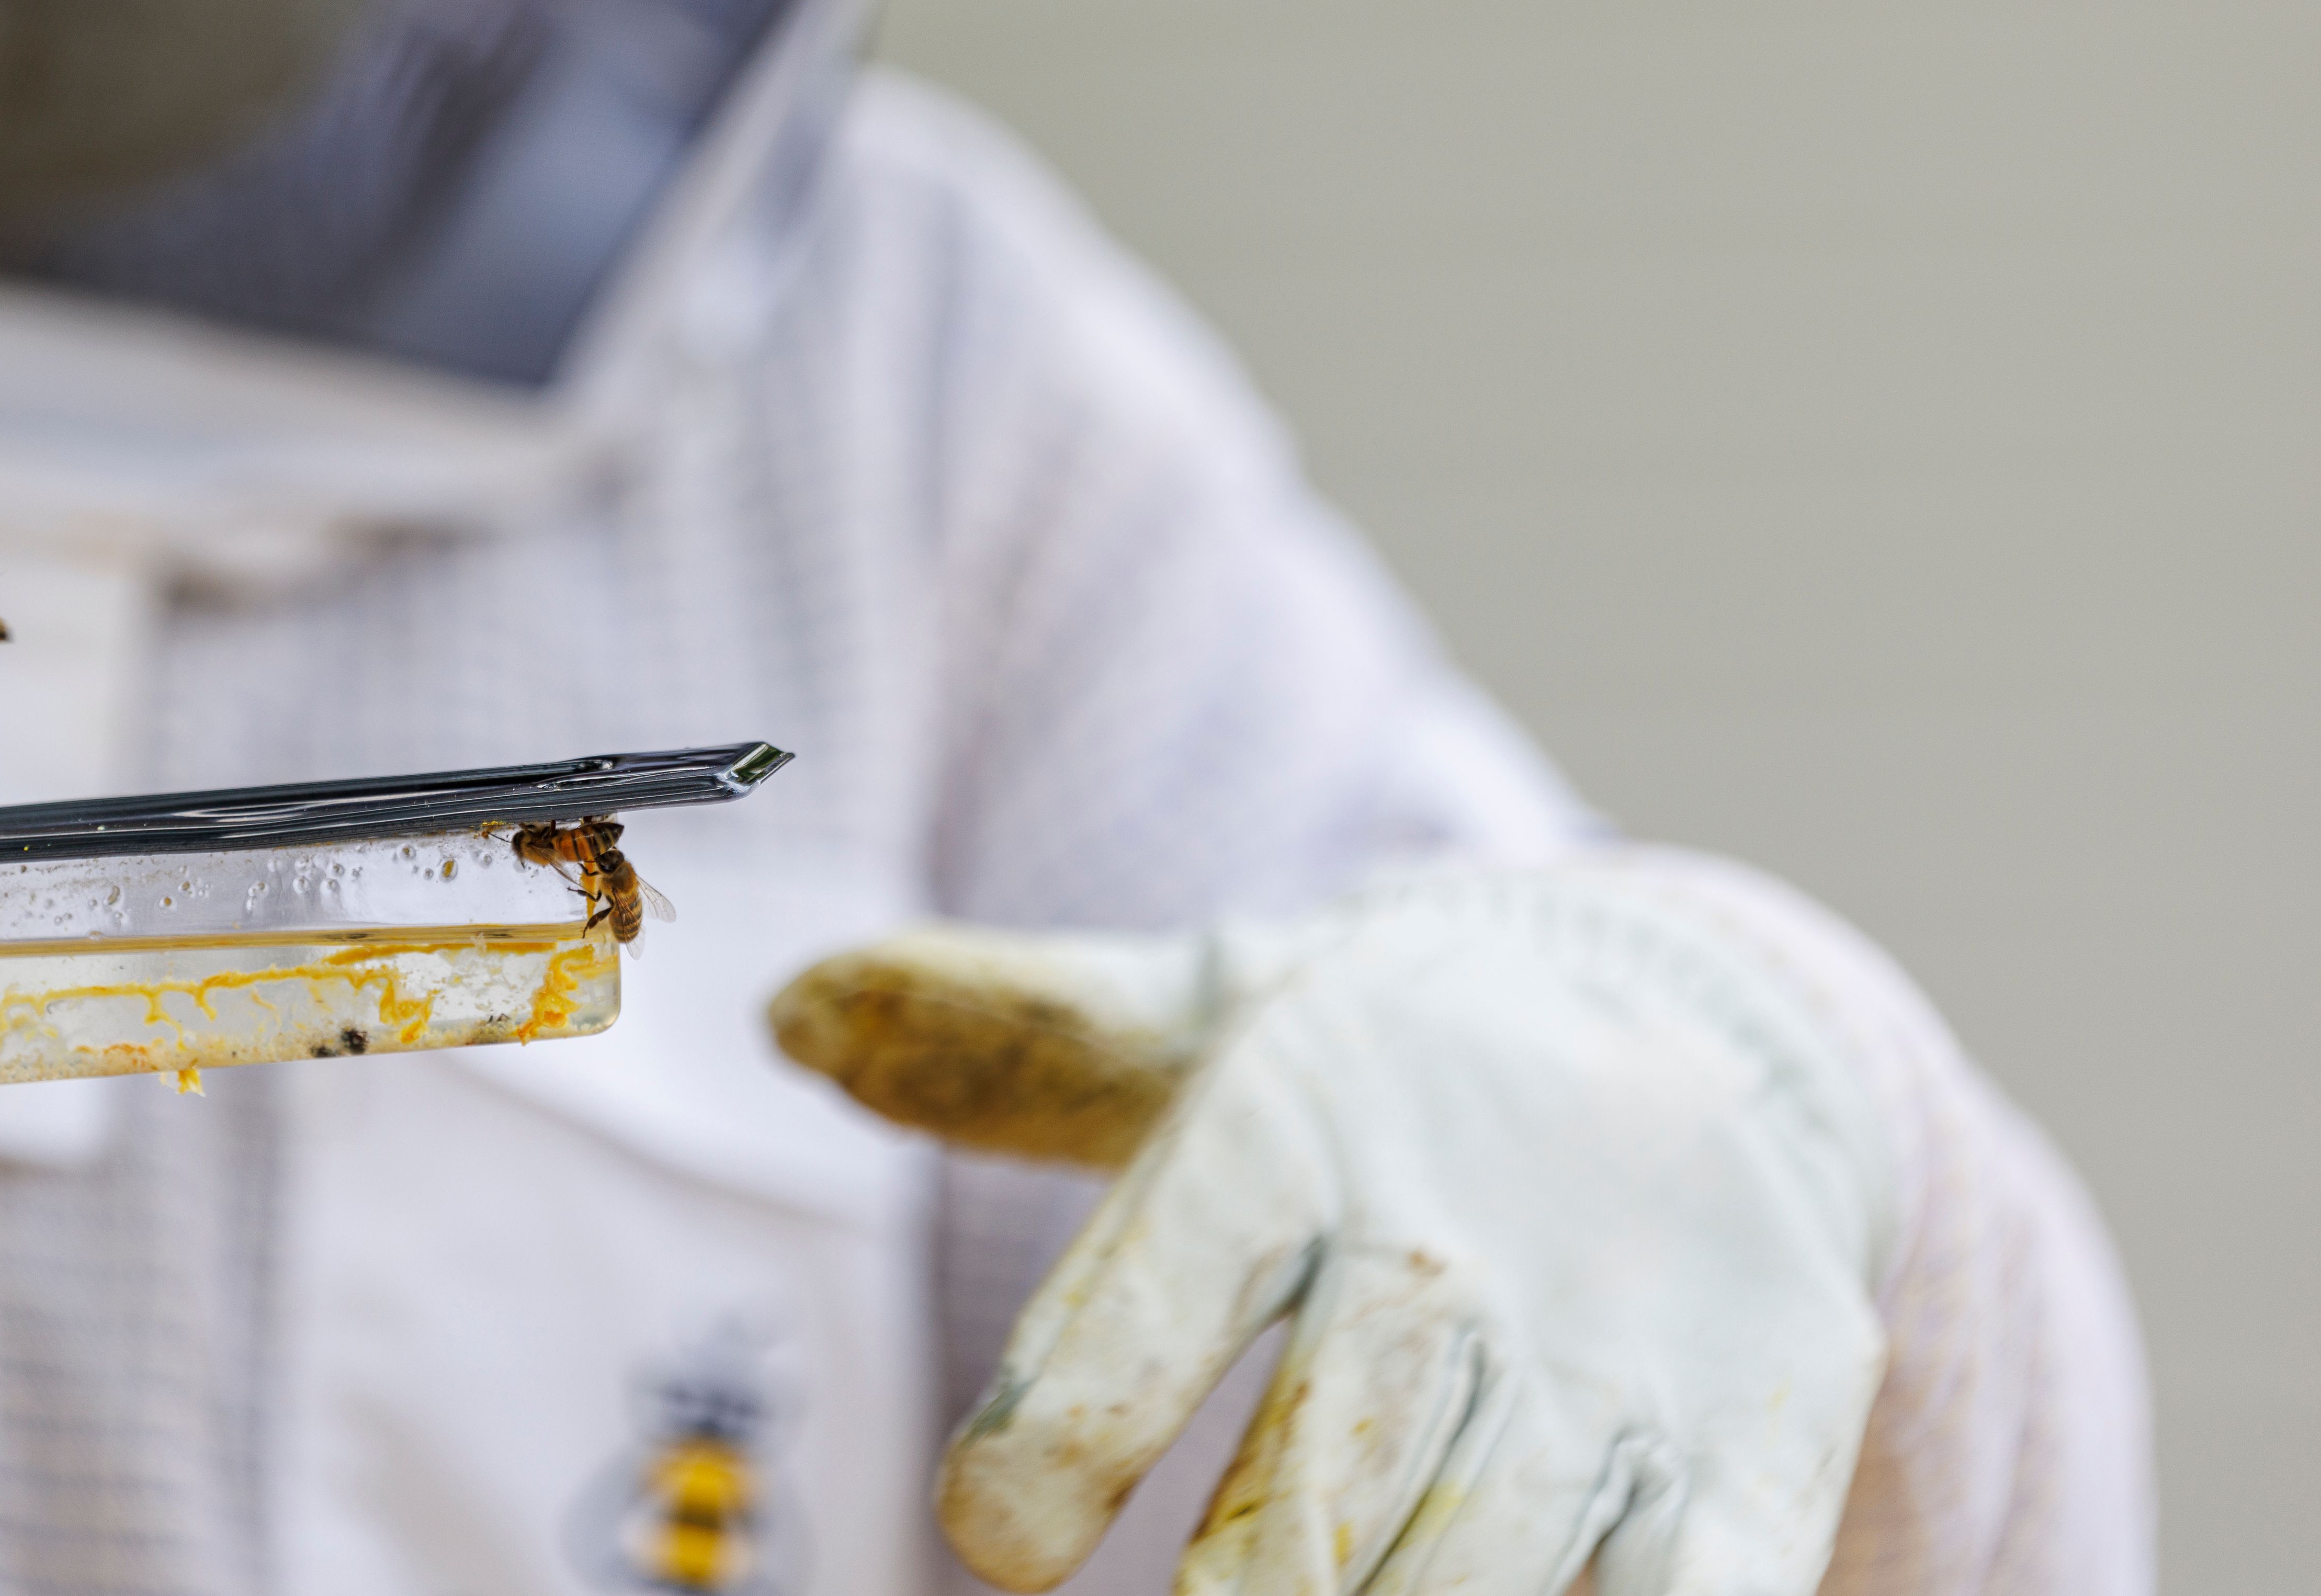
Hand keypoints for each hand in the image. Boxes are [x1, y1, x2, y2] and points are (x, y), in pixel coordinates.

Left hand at [772, 859, 1896, 1594]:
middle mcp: (1443, 1261)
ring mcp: (1611, 1371)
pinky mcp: (1752, 1454)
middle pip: (1299, 1525)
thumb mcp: (1206, 1022)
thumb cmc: (1392, 1062)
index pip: (1133, 1321)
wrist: (1714, 1017)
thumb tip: (791, 1006)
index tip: (994, 1536)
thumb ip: (1005, 1034)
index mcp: (1285, 1139)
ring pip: (1467, 1592)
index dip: (1047, 1451)